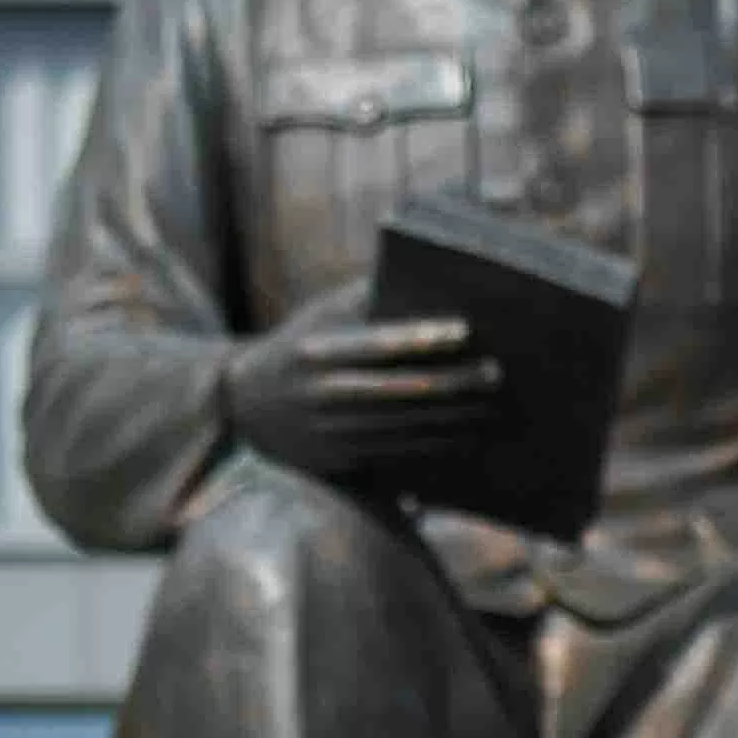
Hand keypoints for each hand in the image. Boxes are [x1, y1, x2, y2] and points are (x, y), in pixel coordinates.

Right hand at [219, 287, 500, 487]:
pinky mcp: (339, 460)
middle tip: (495, 373)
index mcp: (314, 351)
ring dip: (452, 418)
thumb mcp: (316, 317)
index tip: (465, 331)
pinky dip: (435, 443)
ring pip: (403, 427)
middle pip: (399, 391)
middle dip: (452, 383)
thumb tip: (420, 277)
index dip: (422, 338)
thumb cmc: (296, 347)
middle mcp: (320, 394)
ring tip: (492, 404)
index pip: (377, 344)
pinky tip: (466, 433)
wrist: (242, 406)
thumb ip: (361, 297)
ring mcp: (329, 432)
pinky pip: (396, 453)